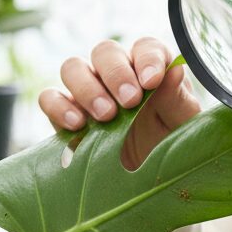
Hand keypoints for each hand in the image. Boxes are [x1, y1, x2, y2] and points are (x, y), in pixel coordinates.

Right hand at [38, 38, 200, 168]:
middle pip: (104, 51)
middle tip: (130, 100)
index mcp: (148, 70)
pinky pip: (49, 98)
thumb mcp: (182, 126)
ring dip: (86, 87)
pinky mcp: (64, 115)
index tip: (152, 81)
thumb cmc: (169, 146)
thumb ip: (178, 99)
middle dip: (116, 72)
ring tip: (106, 115)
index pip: (144, 47)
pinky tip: (78, 126)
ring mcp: (87, 92)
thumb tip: (174, 72)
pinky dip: (58, 107)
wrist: (146, 184)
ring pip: (72, 67)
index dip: (147, 58)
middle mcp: (115, 75)